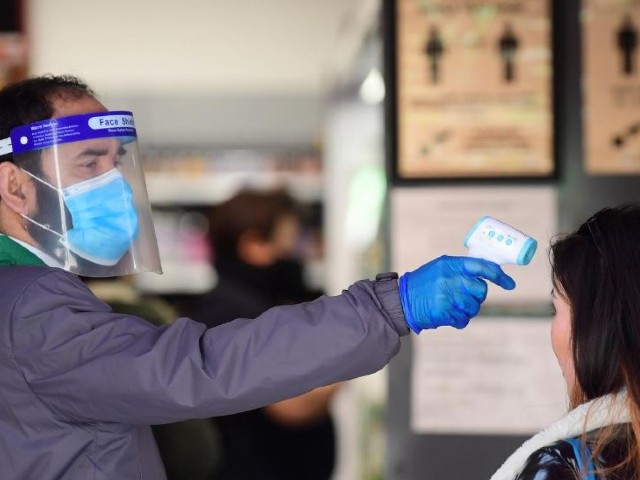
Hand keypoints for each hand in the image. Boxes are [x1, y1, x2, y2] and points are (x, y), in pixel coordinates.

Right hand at [399, 255, 514, 332]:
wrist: (401, 301)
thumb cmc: (423, 284)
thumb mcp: (439, 269)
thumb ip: (460, 270)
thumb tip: (485, 274)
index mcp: (450, 264)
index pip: (482, 266)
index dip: (499, 275)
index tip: (509, 284)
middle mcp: (450, 278)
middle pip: (481, 289)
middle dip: (478, 297)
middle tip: (466, 298)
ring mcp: (448, 295)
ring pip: (474, 307)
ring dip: (467, 310)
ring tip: (453, 307)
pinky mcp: (444, 311)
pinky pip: (464, 320)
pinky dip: (459, 320)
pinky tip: (448, 315)